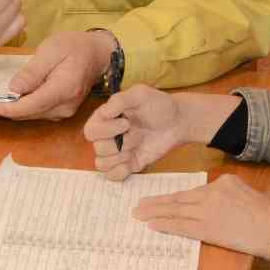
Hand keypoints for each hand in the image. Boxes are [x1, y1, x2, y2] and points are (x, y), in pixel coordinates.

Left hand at [0, 30, 113, 121]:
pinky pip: (34, 112)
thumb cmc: (75, 47)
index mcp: (63, 90)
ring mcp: (62, 112)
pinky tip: (2, 99)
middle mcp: (63, 107)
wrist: (98, 54)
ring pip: (28, 115)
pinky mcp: (58, 110)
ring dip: (7, 109)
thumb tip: (14, 89)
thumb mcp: (52, 50)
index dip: (7, 108)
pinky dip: (17, 107)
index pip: (30, 105)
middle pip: (26, 113)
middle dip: (0, 108)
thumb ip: (33, 71)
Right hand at [84, 87, 241, 180]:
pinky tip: (133, 161)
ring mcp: (118, 152)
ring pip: (102, 164)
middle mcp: (108, 136)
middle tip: (138, 134)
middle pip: (98, 149)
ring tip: (137, 146)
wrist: (178, 121)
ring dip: (121, 157)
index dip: (106, 130)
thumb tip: (104, 112)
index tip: (126, 123)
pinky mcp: (128, 164)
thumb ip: (120, 100)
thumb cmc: (159, 105)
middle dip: (120, 143)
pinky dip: (120, 172)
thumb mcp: (140, 94)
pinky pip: (112, 176)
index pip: (90, 131)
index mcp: (105, 118)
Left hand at [131, 174, 269, 259]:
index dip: (175, 198)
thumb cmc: (268, 217)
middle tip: (139, 205)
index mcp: (224, 182)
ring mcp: (208, 210)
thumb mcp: (247, 195)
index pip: (194, 191)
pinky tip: (152, 225)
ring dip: (155, 213)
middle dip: (157, 202)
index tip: (161, 200)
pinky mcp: (208, 227)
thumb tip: (212, 205)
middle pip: (179, 198)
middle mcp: (213, 192)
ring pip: (176, 211)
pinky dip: (165, 225)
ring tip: (139, 214)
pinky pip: (181, 226)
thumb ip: (227, 195)